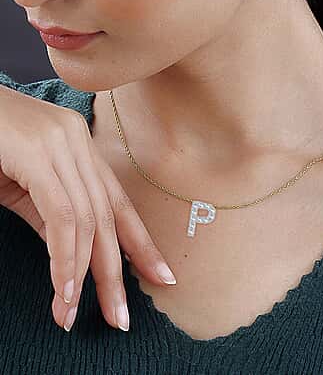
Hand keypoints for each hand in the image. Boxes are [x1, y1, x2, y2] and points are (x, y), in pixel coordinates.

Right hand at [0, 87, 176, 331]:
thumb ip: (53, 219)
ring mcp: (63, 143)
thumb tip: (75, 258)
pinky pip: (62, 215)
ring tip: (73, 314)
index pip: (120, 204)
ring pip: (88, 220)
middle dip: (117, 271)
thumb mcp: (24, 188)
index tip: (161, 276)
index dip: (142, 244)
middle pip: (109, 217)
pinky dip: (64, 256)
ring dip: (84, 273)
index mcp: (82, 149)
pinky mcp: (39, 152)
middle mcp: (79, 142)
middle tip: (121, 316)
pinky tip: (65, 290)